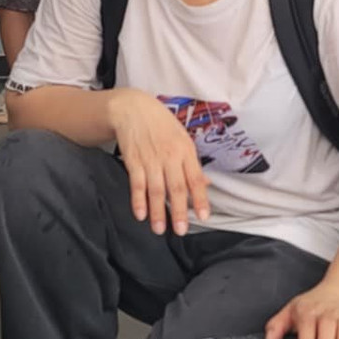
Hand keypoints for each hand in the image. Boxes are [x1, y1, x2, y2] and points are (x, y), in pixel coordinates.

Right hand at [107, 88, 209, 234]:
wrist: (132, 108)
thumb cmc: (161, 124)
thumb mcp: (182, 138)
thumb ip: (192, 164)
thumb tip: (206, 184)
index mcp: (185, 150)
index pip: (195, 178)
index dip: (200, 199)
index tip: (203, 217)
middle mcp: (169, 156)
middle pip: (176, 187)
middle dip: (178, 211)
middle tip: (180, 230)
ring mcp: (150, 159)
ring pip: (155, 189)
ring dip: (157, 211)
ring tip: (159, 229)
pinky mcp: (133, 160)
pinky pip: (137, 184)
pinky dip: (138, 200)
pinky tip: (140, 214)